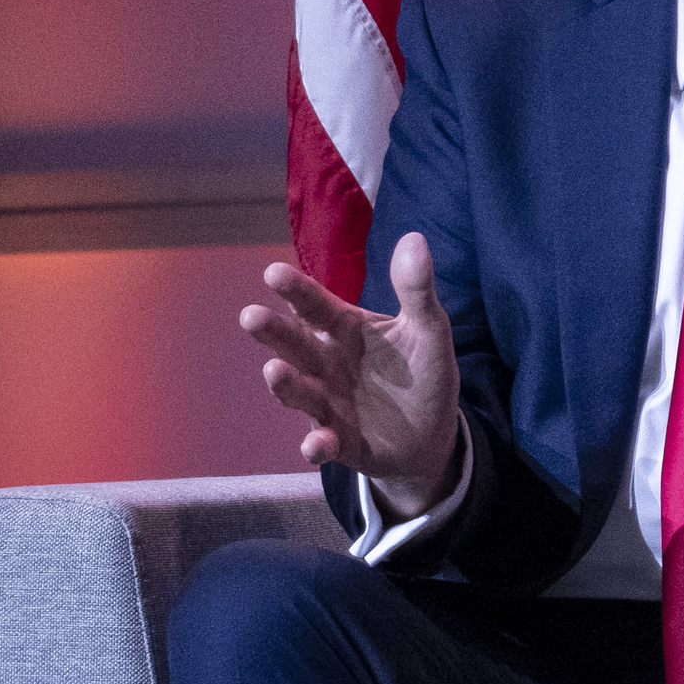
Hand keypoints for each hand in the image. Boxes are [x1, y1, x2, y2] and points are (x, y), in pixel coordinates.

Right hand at [241, 234, 464, 509]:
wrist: (433, 435)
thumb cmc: (422, 374)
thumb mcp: (429, 330)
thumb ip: (417, 290)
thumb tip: (415, 238)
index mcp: (344, 330)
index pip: (315, 305)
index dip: (296, 290)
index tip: (274, 272)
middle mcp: (325, 364)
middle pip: (294, 345)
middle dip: (273, 332)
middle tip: (251, 316)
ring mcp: (327, 404)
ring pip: (299, 393)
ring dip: (284, 385)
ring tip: (274, 371)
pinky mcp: (339, 443)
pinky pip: (322, 444)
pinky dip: (317, 445)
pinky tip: (316, 444)